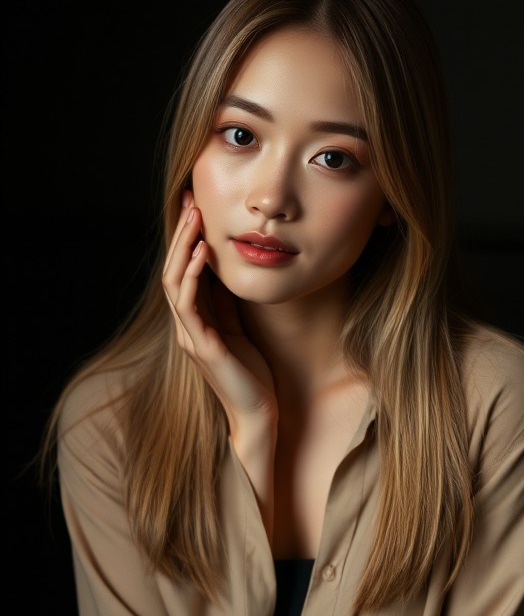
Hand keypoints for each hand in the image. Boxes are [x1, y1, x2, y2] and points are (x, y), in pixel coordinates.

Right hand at [162, 193, 277, 431]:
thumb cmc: (253, 376)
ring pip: (175, 282)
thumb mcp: (239, 329)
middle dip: (181, 234)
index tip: (196, 208)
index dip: (186, 240)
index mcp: (195, 322)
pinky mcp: (202, 347)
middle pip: (173, 271)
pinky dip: (194, 275)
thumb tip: (224, 272)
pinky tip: (204, 252)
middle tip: (190, 200)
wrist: (258, 415)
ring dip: (184, 247)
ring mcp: (191, 337)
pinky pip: (190, 304)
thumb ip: (227, 304)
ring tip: (195, 217)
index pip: (183, 272)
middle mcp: (186, 327)